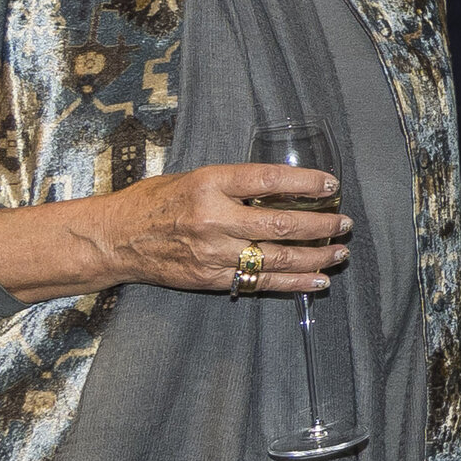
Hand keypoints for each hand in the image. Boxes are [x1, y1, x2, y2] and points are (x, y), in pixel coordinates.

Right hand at [0, 162, 349, 301]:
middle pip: (281, 223)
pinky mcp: (212, 279)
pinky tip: (318, 279)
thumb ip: (235, 185)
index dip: (305, 183)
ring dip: (315, 256)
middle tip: (344, 223)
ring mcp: (213, 253)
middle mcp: (213, 219)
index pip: (268, 180)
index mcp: (209, 184)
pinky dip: (294, 282)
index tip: (332, 184)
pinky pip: (261, 283)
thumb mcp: (194, 177)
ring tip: (339, 251)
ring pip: (277, 257)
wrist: (115, 239)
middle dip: (320, 224)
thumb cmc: (155, 202)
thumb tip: (284, 188)